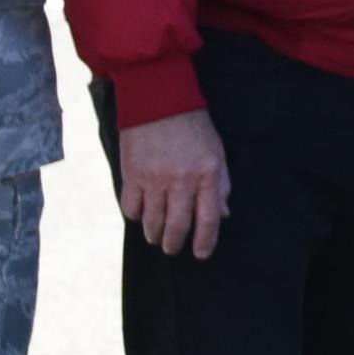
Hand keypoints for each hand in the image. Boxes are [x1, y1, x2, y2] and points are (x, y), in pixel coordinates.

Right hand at [118, 110, 229, 256]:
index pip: (208, 219)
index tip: (200, 254)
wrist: (159, 99)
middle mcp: (182, 180)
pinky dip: (135, 215)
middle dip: (174, 243)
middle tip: (172, 248)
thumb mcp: (216, 153)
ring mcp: (155, 179)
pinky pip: (131, 207)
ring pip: (153, 221)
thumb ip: (220, 184)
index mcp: (207, 174)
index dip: (205, 242)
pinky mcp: (132, 174)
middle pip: (177, 226)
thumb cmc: (193, 127)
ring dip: (154, 234)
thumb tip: (222, 214)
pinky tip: (140, 214)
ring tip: (155, 236)